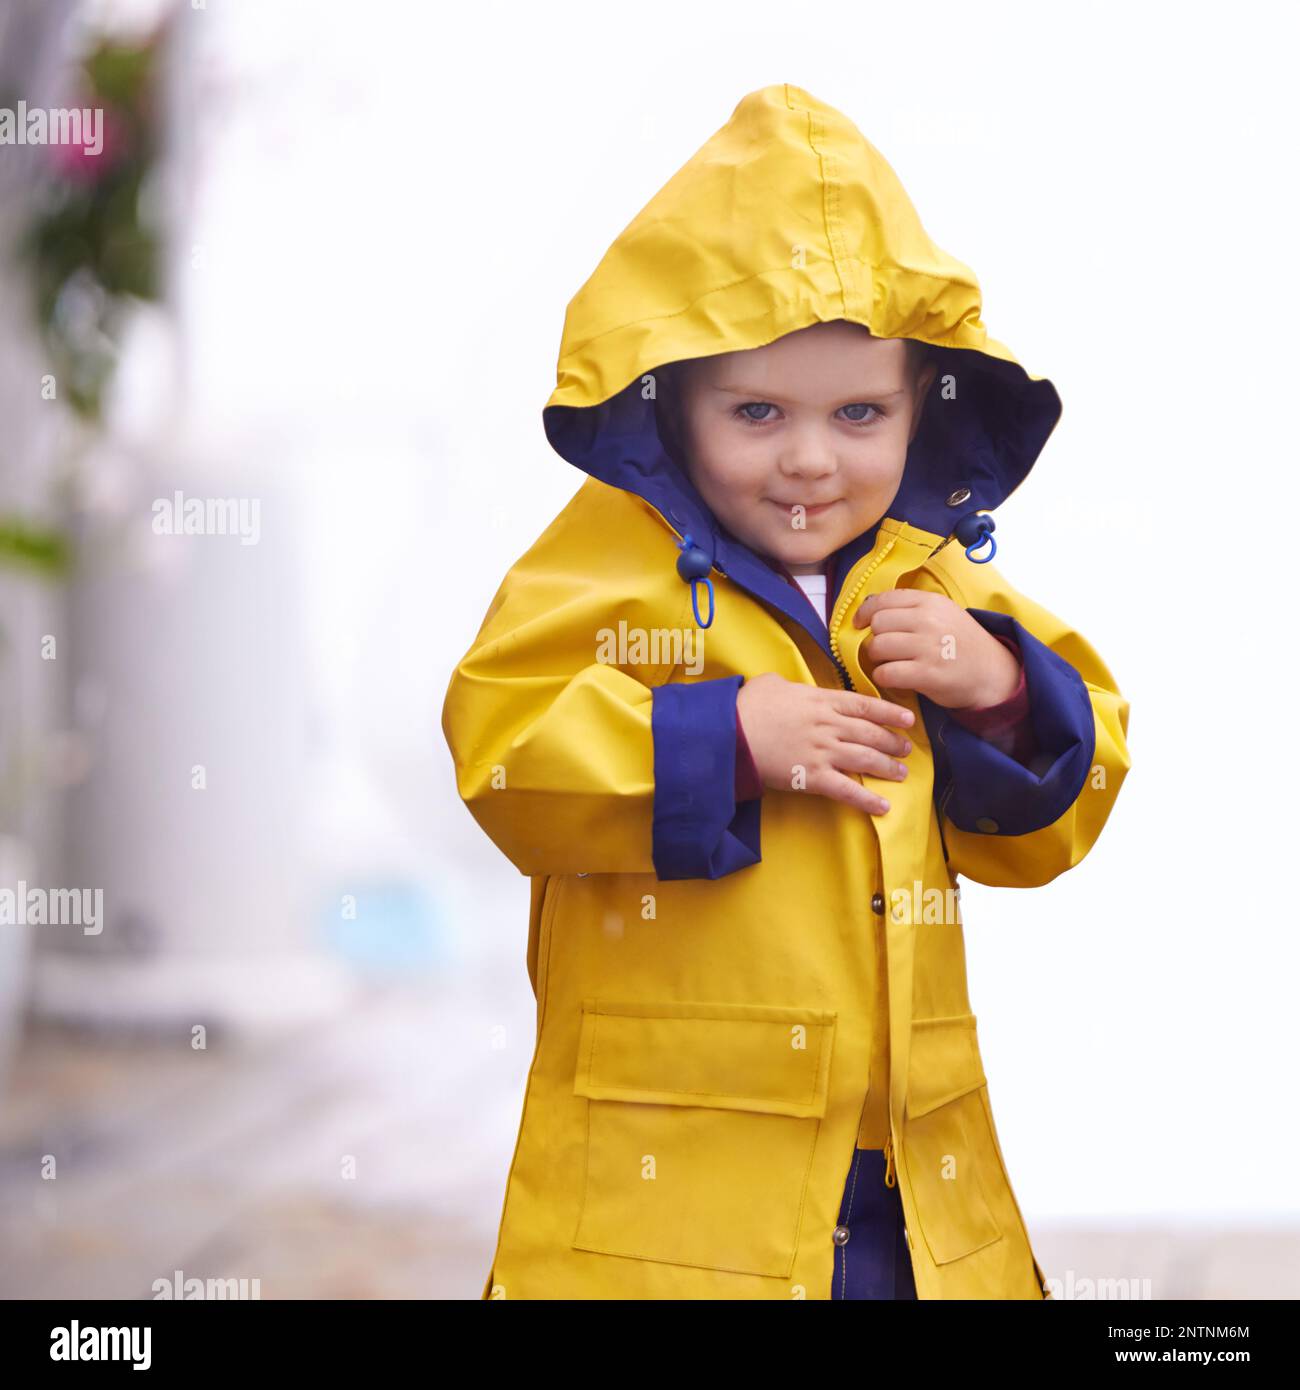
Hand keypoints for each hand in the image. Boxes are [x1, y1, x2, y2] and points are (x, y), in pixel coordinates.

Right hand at [735, 672, 914, 815]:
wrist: (731, 734)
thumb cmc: (747, 706)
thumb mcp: (771, 683)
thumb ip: (789, 684)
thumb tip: (789, 685)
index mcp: (821, 701)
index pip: (865, 706)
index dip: (890, 713)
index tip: (908, 719)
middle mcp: (828, 726)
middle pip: (870, 733)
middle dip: (893, 742)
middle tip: (907, 749)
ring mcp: (822, 752)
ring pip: (865, 759)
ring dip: (887, 767)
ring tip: (901, 773)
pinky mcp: (812, 777)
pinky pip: (846, 790)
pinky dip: (867, 800)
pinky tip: (883, 807)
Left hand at [852, 590, 1020, 708]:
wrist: (992, 673)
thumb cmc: (960, 643)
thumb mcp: (942, 614)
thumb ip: (911, 608)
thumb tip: (869, 608)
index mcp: (930, 602)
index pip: (882, 600)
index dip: (864, 613)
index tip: (859, 624)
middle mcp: (929, 620)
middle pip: (877, 624)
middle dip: (873, 638)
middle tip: (883, 649)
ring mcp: (929, 647)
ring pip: (877, 647)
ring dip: (877, 658)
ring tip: (890, 662)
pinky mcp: (927, 674)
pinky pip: (886, 672)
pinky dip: (883, 676)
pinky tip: (894, 677)